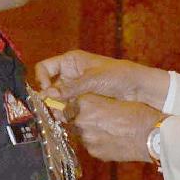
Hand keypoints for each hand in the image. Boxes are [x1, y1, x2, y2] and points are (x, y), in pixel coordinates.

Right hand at [35, 49, 167, 107]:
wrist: (137, 87)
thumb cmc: (118, 76)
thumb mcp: (93, 80)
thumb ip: (71, 88)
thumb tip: (48, 94)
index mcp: (71, 61)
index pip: (45, 68)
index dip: (41, 79)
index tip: (46, 92)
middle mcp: (70, 73)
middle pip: (49, 85)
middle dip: (49, 97)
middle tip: (51, 110)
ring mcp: (76, 87)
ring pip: (58, 98)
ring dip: (56, 107)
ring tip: (59, 117)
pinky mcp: (83, 99)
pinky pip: (68, 106)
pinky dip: (66, 112)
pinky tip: (68, 118)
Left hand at [72, 95, 160, 163]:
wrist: (150, 136)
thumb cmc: (137, 113)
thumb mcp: (114, 99)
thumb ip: (96, 102)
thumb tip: (86, 105)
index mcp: (85, 103)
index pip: (69, 105)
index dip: (76, 107)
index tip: (82, 109)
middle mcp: (81, 121)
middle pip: (72, 121)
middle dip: (81, 120)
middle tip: (98, 120)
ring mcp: (87, 139)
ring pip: (81, 135)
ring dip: (89, 132)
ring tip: (108, 130)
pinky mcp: (94, 152)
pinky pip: (91, 146)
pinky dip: (98, 143)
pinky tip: (112, 139)